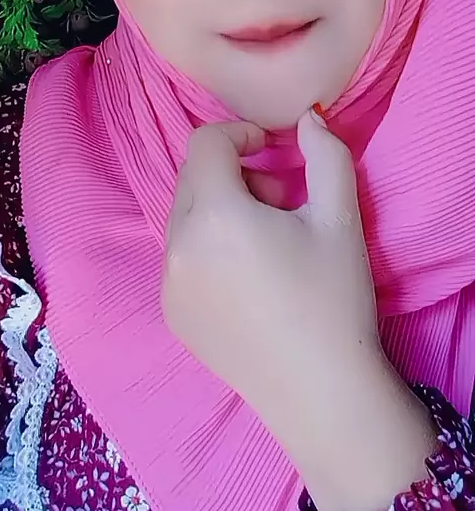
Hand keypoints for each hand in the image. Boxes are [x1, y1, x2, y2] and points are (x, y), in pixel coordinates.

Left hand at [163, 111, 435, 510]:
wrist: (322, 393)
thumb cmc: (334, 299)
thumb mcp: (341, 218)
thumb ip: (326, 154)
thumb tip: (309, 118)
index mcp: (214, 215)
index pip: (207, 143)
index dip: (241, 135)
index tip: (274, 151)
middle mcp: (178, 246)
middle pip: (194, 178)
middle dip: (234, 174)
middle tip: (280, 202)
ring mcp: (168, 284)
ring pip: (185, 218)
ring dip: (219, 210)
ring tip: (265, 243)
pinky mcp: (172, 314)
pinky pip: (181, 257)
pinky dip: (206, 248)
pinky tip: (247, 280)